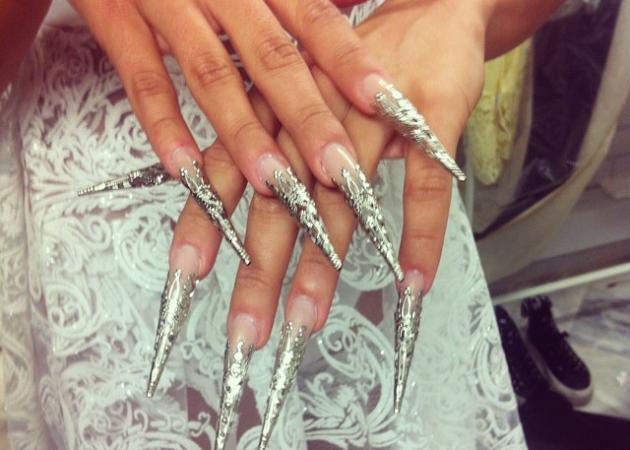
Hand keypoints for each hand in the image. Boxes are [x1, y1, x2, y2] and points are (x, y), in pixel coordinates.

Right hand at [71, 0, 391, 198]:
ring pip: (212, 74)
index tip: (385, 104)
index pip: (315, 21)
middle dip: (309, 119)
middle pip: (273, 59)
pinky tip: (186, 168)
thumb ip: (288, 13)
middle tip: (340, 170)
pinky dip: (163, 125)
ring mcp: (169, 5)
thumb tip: (340, 65)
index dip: (350, 63)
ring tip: (276, 183)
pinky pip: (141, 78)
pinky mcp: (118, 21)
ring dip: (244, 134)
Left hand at [169, 0, 489, 444]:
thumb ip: (270, 145)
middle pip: (279, 203)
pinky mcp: (426, 117)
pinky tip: (415, 281)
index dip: (206, 224)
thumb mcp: (300, 97)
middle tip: (245, 330)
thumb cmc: (356, 62)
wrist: (431, 6)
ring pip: (340, 202)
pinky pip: (424, 188)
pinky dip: (422, 236)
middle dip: (259, 271)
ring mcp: (370, 119)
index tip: (186, 277)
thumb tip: (238, 205)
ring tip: (307, 320)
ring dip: (324, 268)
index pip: (229, 172)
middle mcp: (311, 118)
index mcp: (275, 111)